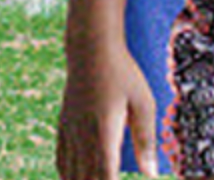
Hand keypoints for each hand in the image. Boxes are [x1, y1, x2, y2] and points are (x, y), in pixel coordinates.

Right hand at [56, 42, 159, 179]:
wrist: (90, 48)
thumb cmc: (123, 73)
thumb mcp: (143, 103)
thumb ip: (146, 140)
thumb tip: (151, 173)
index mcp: (104, 133)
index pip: (105, 177)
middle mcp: (83, 136)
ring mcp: (70, 130)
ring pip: (70, 174)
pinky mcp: (63, 124)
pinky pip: (61, 159)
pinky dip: (67, 176)